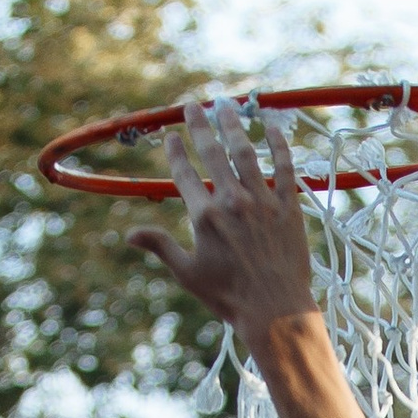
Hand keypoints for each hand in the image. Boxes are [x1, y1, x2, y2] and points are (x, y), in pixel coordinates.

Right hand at [124, 100, 315, 347]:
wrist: (275, 311)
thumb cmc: (229, 297)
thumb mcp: (188, 273)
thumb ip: (160, 246)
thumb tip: (129, 234)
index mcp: (204, 217)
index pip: (184, 174)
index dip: (176, 152)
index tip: (171, 136)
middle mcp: (232, 202)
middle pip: (213, 153)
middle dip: (200, 126)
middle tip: (192, 105)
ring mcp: (262, 201)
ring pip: (246, 152)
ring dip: (234, 126)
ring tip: (226, 107)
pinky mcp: (288, 207)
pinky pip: (284, 166)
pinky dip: (278, 144)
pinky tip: (273, 125)